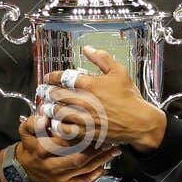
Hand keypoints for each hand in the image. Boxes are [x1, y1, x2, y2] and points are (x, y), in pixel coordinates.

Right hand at [16, 121, 121, 181]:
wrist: (25, 167)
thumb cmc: (29, 146)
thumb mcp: (25, 130)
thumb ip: (33, 123)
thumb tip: (45, 118)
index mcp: (43, 150)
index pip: (65, 143)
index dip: (81, 137)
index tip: (94, 128)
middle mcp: (52, 165)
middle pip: (78, 158)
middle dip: (96, 150)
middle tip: (110, 141)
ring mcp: (60, 176)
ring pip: (84, 169)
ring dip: (100, 160)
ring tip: (113, 151)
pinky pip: (83, 180)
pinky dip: (95, 174)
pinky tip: (104, 165)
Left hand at [37, 49, 166, 150]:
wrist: (139, 122)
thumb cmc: (130, 97)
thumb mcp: (119, 72)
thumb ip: (101, 58)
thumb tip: (87, 48)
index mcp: (90, 84)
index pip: (64, 77)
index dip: (52, 77)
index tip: (48, 78)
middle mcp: (84, 101)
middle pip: (56, 95)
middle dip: (46, 92)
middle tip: (42, 91)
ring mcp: (83, 118)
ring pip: (57, 112)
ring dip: (49, 109)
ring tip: (45, 107)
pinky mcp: (85, 132)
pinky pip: (64, 130)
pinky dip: (57, 126)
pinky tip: (55, 123)